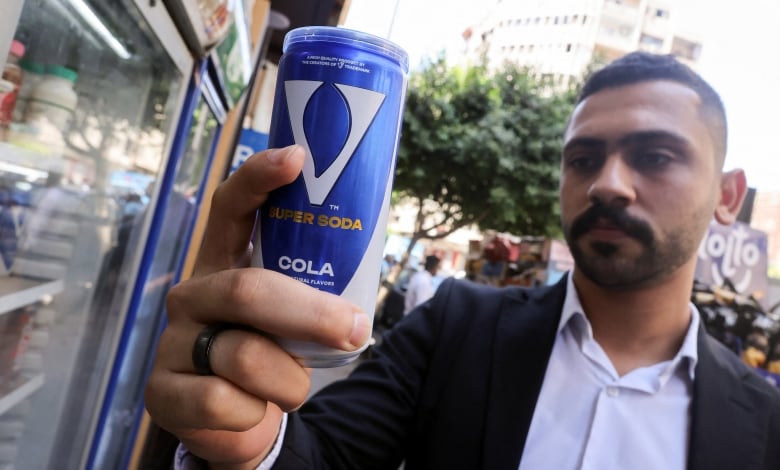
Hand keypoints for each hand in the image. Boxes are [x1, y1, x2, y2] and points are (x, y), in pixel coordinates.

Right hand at [144, 145, 370, 467]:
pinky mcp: (161, 392)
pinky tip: (249, 411)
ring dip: (290, 380)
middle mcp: (193, 294)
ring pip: (247, 358)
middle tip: (353, 330)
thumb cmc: (273, 354)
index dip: (259, 179)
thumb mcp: (291, 320)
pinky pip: (226, 404)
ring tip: (289, 384)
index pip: (231, 208)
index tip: (297, 158)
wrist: (238, 419)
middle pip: (248, 291)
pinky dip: (256, 414)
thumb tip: (358, 311)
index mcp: (224, 263)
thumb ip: (310, 299)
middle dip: (310, 314)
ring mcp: (172, 342)